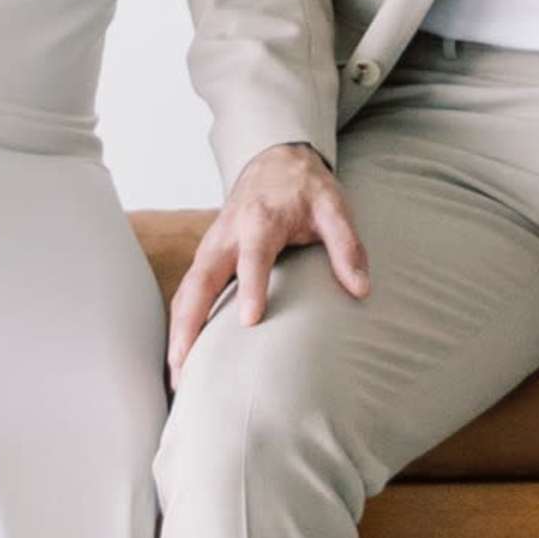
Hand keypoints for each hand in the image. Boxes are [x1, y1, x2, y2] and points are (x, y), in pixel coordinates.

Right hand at [167, 141, 370, 374]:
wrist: (276, 161)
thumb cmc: (306, 189)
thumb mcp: (334, 208)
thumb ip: (347, 247)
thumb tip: (361, 289)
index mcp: (261, 220)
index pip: (254, 255)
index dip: (250, 286)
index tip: (248, 321)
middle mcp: (228, 234)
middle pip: (201, 278)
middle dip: (190, 321)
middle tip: (185, 363)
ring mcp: (212, 246)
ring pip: (187, 289)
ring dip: (179, 330)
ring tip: (177, 376)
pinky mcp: (207, 258)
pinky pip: (187, 292)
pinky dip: (180, 323)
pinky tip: (180, 357)